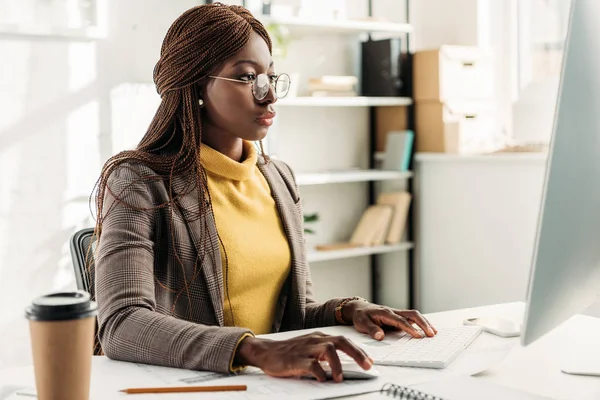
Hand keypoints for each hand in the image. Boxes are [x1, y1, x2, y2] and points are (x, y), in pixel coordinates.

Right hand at [234, 332, 372, 381]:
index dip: (358, 350)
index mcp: (319, 337)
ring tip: (340, 378)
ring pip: (328, 350)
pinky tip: (323, 380)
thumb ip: (323, 354)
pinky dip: (320, 373)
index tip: (369, 361)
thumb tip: (342, 366)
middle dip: (357, 354)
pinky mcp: (296, 359)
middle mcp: (315, 340)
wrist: (266, 352)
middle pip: (341, 342)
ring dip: (338, 365)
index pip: (343, 340)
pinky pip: (311, 365)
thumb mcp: (309, 349)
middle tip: (367, 366)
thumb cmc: (289, 352)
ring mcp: (306, 349)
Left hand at [343, 301, 437, 339]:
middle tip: (431, 334)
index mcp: (386, 313)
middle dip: (423, 324)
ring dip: (425, 323)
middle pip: (412, 314)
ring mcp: (397, 313)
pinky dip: (421, 323)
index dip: (409, 328)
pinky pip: (412, 318)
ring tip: (434, 332)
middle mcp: (394, 312)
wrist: (360, 309)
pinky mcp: (399, 317)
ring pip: (414, 315)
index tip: (418, 336)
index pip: (400, 321)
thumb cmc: (361, 316)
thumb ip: (371, 329)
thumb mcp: (362, 323)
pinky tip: (428, 329)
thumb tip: (380, 336)